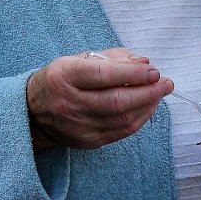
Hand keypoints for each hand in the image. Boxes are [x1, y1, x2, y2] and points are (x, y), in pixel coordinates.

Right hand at [26, 47, 167, 150]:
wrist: (33, 111)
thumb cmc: (63, 79)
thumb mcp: (80, 59)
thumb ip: (114, 58)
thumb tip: (145, 62)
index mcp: (64, 76)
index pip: (104, 75)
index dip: (133, 74)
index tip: (154, 71)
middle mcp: (69, 103)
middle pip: (117, 101)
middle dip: (148, 92)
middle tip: (167, 83)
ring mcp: (78, 126)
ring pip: (123, 119)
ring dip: (148, 106)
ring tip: (160, 93)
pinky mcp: (87, 141)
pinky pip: (121, 132)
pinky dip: (140, 118)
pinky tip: (148, 107)